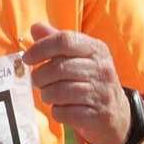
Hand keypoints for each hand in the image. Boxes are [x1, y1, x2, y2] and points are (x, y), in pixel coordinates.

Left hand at [23, 21, 129, 143]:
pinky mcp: (98, 116)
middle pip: (58, 67)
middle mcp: (102, 68)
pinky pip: (65, 113)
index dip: (40, 48)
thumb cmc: (91, 81)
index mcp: (96, 49)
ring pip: (59, 92)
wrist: (117, 114)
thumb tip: (36, 27)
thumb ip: (57, 41)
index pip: (64, 40)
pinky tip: (61, 108)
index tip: (26, 58)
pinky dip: (57, 112)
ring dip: (46, 95)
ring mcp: (101, 93)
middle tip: (37, 81)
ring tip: (48, 95)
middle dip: (40, 76)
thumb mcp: (79, 57)